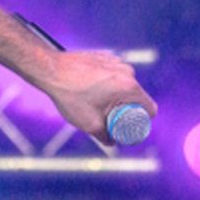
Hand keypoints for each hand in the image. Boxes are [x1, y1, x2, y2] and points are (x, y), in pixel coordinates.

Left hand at [39, 51, 157, 145]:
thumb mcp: (89, 123)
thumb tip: (112, 142)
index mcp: (129, 87)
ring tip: (98, 105)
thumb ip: (105, 137)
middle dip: (128, 110)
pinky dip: (107, 84)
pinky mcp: (105, 56)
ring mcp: (116, 61)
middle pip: (137, 97)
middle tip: (112, 119)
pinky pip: (114, 74)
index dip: (143, 122)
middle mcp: (127, 71)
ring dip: (117, 96)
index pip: (150, 108)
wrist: (50, 69)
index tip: (130, 128)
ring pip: (125, 85)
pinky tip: (92, 91)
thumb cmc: (70, 95)